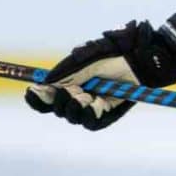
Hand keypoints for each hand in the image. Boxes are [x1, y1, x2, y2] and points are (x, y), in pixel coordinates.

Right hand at [25, 20, 175, 130]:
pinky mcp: (109, 113)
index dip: (38, 98)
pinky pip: (93, 122)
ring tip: (81, 98)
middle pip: (58, 109)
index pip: (48, 96)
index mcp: (71, 82)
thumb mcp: (88, 57)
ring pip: (74, 117)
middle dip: (59, 102)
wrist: (142, 57)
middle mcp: (80, 95)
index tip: (33, 91)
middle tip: (69, 92)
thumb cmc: (116, 52)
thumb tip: (46, 82)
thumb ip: (68, 70)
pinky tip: (90, 107)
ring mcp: (94, 105)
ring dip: (73, 109)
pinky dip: (89, 116)